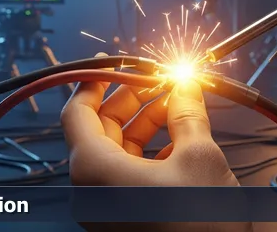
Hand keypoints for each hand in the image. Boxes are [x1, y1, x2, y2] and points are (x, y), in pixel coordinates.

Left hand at [61, 54, 249, 230]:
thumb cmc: (200, 227)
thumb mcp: (199, 156)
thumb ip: (187, 112)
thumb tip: (184, 84)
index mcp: (94, 170)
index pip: (76, 112)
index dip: (95, 80)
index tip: (113, 61)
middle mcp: (91, 188)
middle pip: (98, 127)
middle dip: (131, 98)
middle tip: (160, 79)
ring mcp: (107, 205)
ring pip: (116, 148)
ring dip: (145, 121)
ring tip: (177, 102)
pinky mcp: (125, 216)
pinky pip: (128, 171)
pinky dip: (150, 148)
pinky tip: (179, 134)